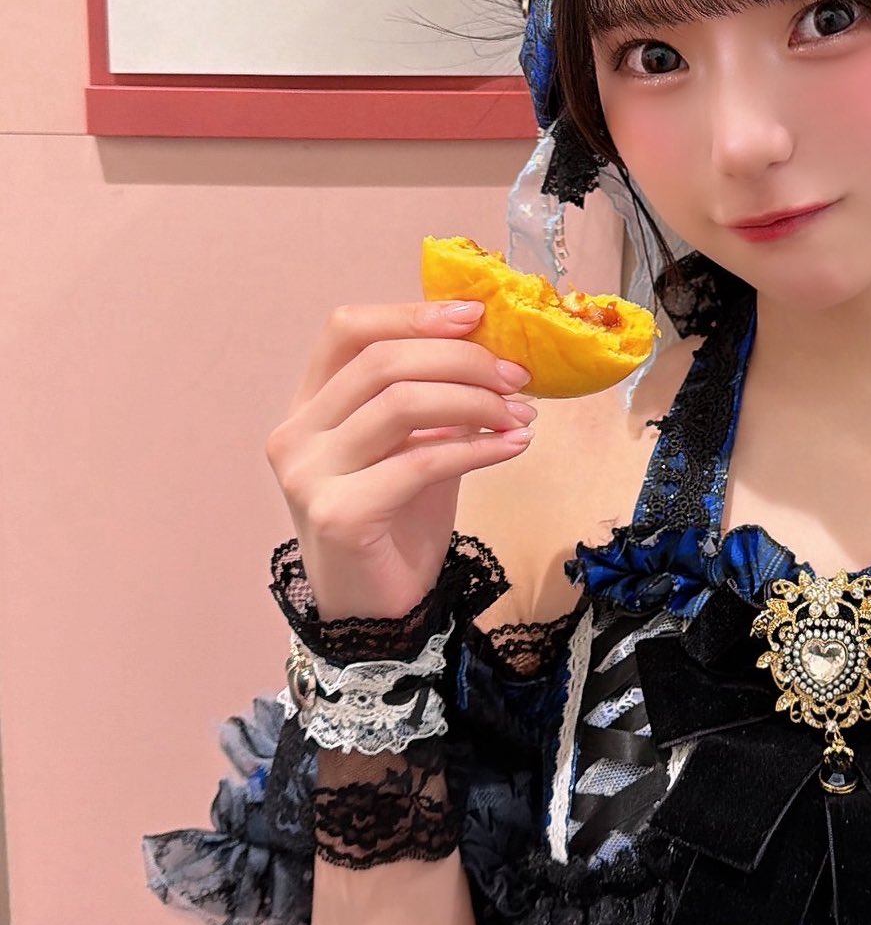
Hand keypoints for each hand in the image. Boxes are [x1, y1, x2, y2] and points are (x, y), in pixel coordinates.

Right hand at [265, 299, 535, 624]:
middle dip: (461, 360)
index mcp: (309, 405)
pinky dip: (476, 449)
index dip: (413, 314)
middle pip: (382, 361)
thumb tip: (489, 348)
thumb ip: (430, 398)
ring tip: (520, 416)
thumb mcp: (412, 445)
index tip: (475, 316)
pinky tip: (513, 448)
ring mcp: (308, 474)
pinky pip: (419, 461)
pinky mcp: (338, 514)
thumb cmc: (396, 521)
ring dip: (476, 402)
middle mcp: (297, 433)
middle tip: (516, 377)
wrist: (376, 609)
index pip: (349, 330)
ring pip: (401, 404)